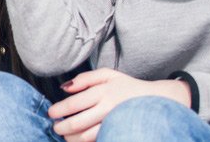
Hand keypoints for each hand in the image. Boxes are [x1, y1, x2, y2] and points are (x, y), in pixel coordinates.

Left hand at [49, 68, 190, 141]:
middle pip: (77, 123)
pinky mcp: (119, 133)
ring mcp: (114, 123)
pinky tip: (79, 139)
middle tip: (56, 127)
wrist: (157, 101)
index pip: (73, 104)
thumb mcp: (108, 74)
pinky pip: (98, 141)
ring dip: (71, 137)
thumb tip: (65, 88)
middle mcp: (107, 109)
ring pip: (86, 137)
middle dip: (61, 127)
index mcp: (102, 92)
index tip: (51, 113)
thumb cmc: (128, 87)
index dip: (58, 110)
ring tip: (65, 135)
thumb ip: (85, 78)